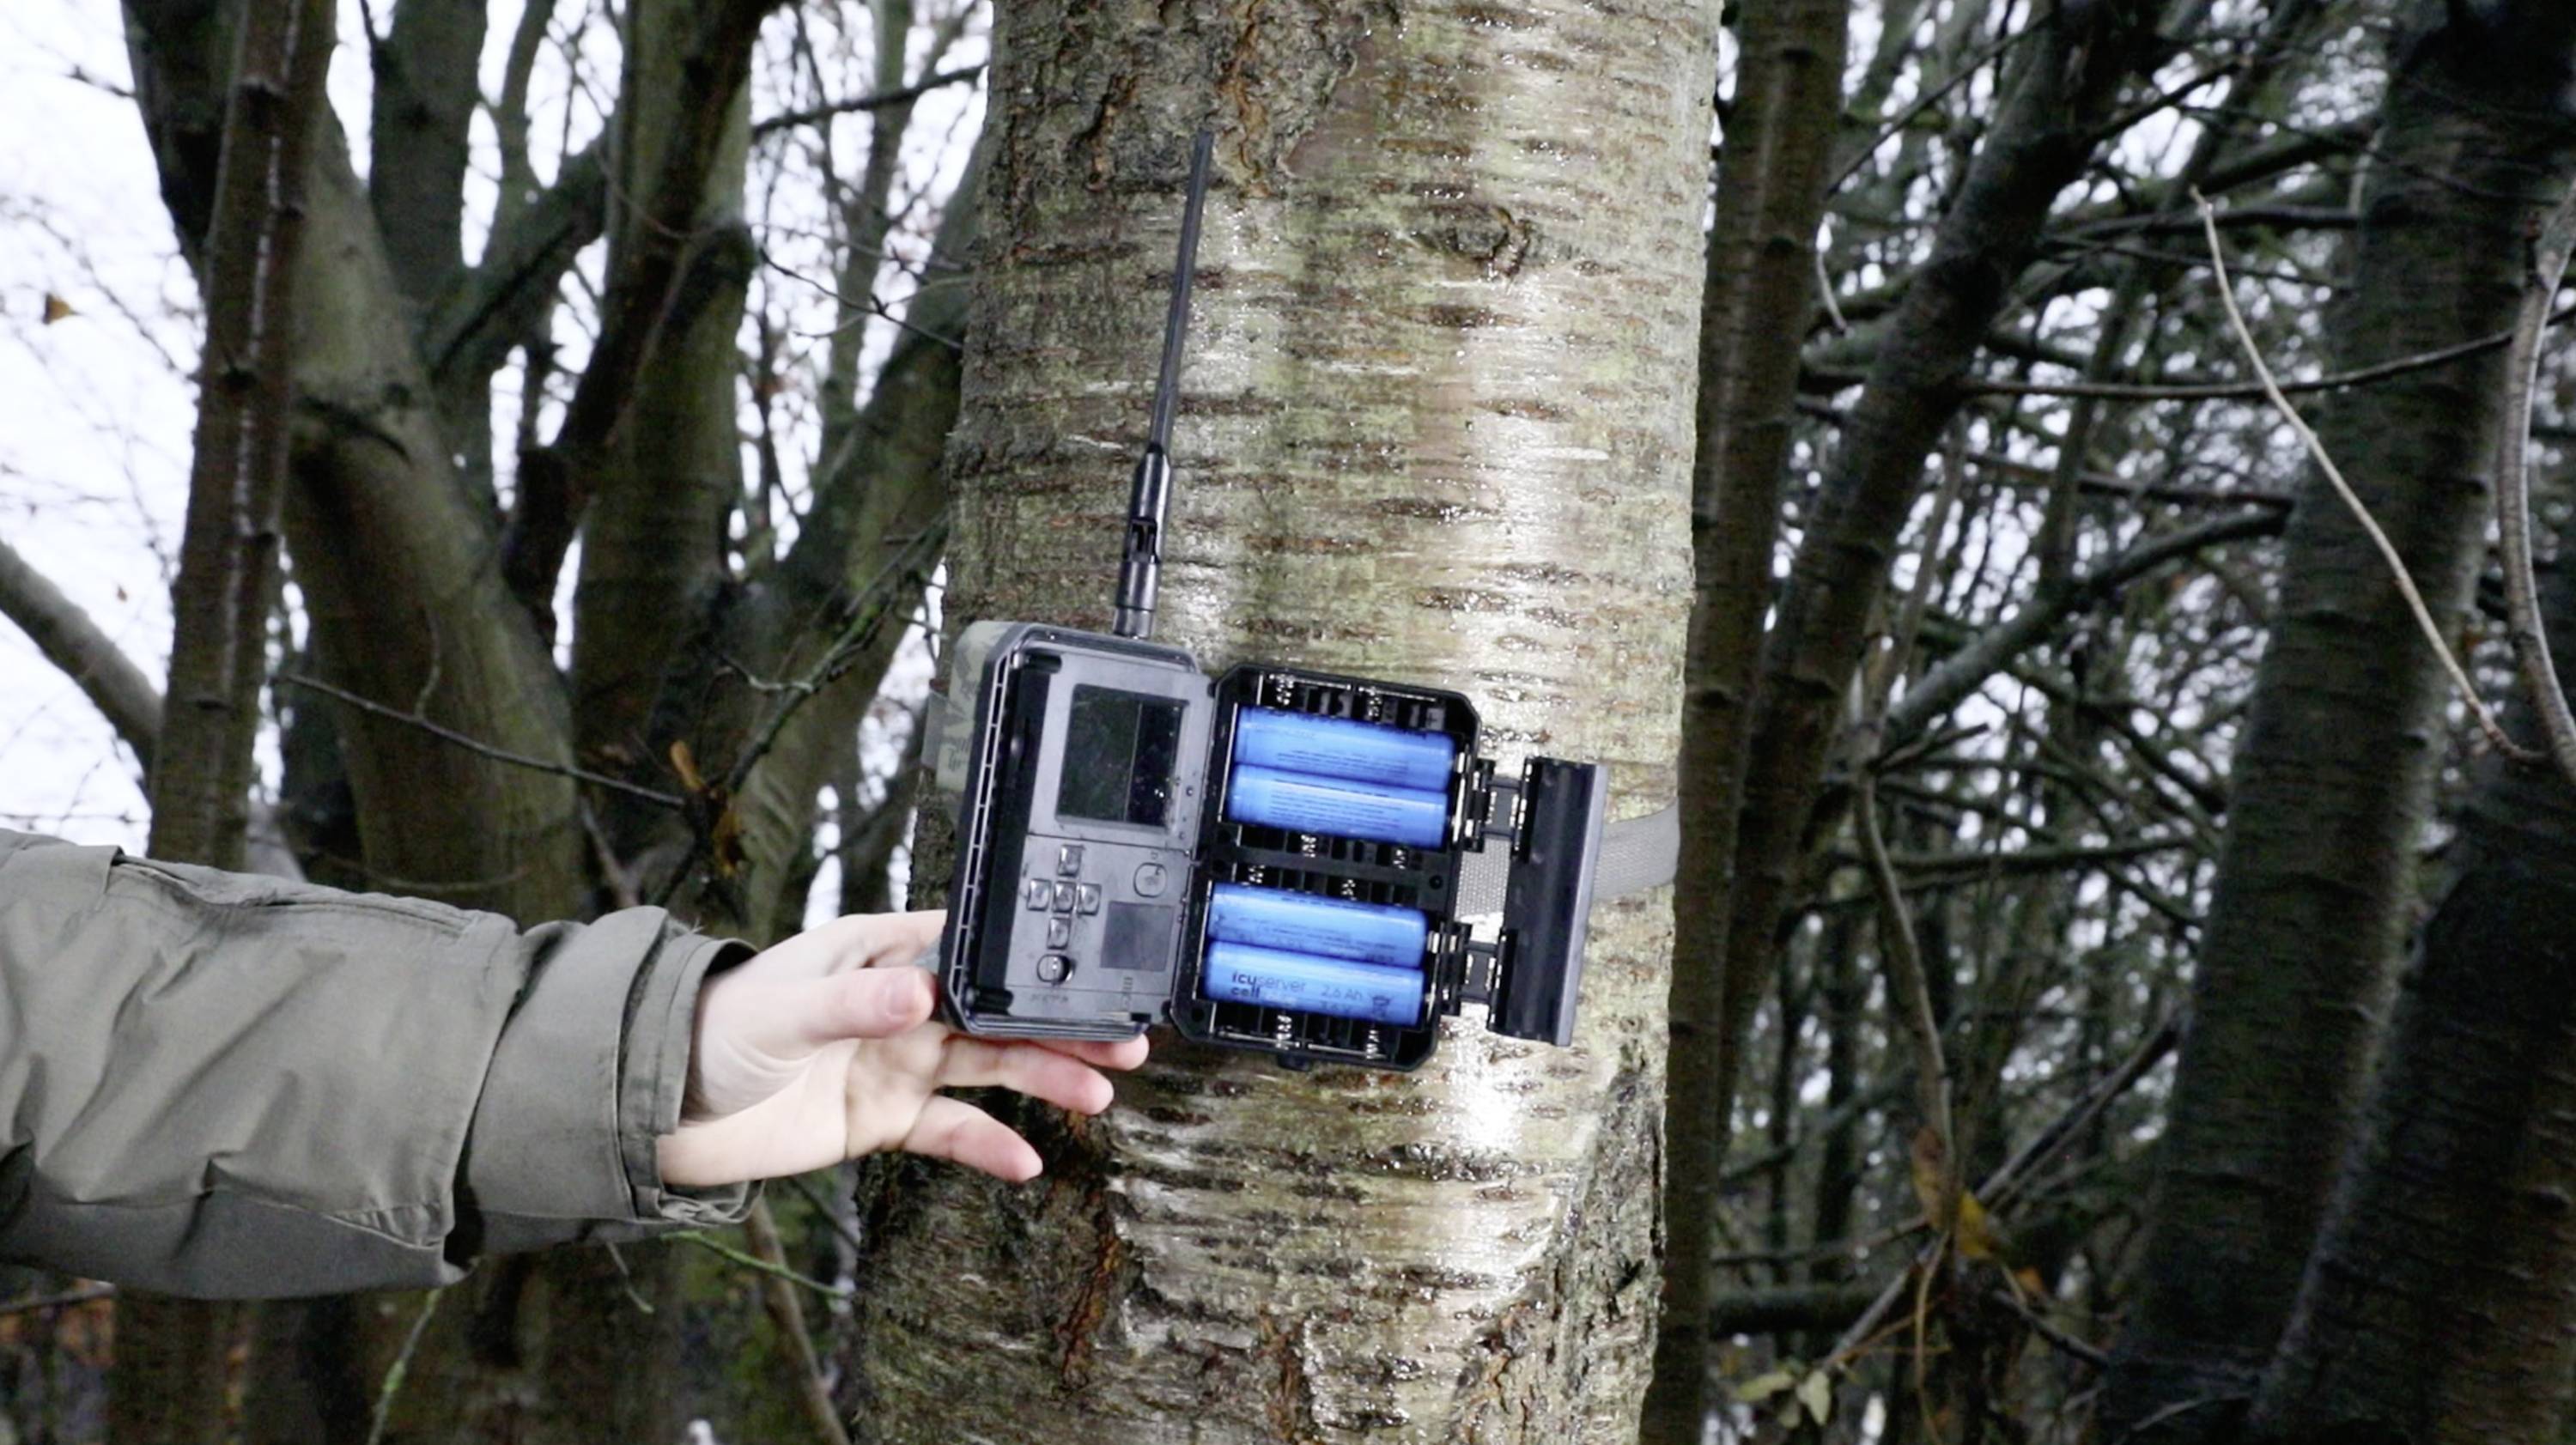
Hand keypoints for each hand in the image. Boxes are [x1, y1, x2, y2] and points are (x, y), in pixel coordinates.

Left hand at [654, 910, 1148, 1186]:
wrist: (664, 1112)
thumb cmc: (715, 1032)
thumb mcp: (786, 1010)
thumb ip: (854, 1002)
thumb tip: (919, 995)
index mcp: (881, 952)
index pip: (971, 947)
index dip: (1031, 957)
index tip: (1090, 970)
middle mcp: (901, 1004)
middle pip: (1000, 1011)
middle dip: (1063, 1025)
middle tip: (1126, 1039)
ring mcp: (898, 1062)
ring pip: (991, 1068)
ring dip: (1046, 1079)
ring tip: (1101, 1095)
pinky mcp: (885, 1118)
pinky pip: (952, 1130)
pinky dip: (989, 1145)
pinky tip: (1027, 1162)